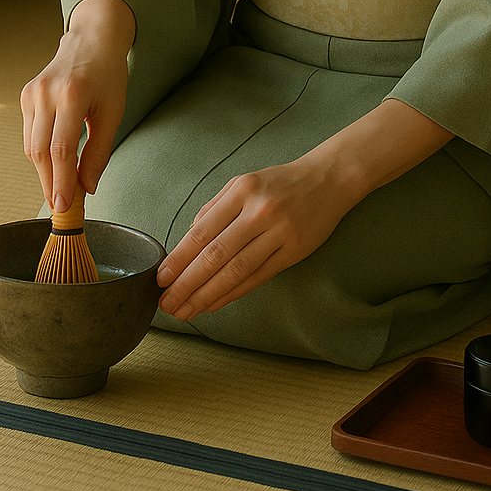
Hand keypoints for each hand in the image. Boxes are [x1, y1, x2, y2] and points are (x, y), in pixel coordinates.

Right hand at [20, 0, 134, 212]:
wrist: (92, 41)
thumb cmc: (107, 75)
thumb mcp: (112, 113)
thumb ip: (99, 152)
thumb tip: (87, 187)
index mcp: (72, 95)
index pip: (61, 149)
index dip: (61, 181)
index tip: (64, 205)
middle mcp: (46, 93)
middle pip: (41, 151)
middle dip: (49, 183)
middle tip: (60, 206)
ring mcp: (32, 93)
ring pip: (31, 145)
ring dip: (44, 171)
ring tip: (58, 188)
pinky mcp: (26, 95)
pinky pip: (29, 133)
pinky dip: (40, 152)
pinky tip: (53, 163)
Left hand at [155, 97, 453, 319]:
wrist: (329, 180)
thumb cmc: (279, 182)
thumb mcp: (243, 183)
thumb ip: (214, 209)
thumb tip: (187, 242)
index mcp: (242, 191)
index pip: (204, 231)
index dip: (180, 258)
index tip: (161, 278)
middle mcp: (260, 212)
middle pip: (216, 255)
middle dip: (187, 283)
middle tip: (166, 304)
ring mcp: (279, 233)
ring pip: (236, 271)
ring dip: (207, 295)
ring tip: (185, 310)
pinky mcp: (294, 252)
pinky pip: (257, 278)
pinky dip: (232, 293)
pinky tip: (214, 304)